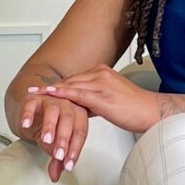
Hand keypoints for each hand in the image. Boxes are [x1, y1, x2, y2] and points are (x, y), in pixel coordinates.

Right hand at [18, 90, 89, 182]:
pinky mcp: (34, 99)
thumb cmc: (50, 126)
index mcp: (79, 115)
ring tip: (46, 139)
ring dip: (50, 126)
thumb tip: (55, 176)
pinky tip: (26, 124)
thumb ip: (58, 160)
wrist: (34, 112)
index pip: (80, 132)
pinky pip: (32, 105)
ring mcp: (51, 100)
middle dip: (64, 139)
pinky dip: (28, 114)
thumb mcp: (56, 145)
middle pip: (69, 120)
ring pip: (53, 110)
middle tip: (58, 154)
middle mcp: (68, 104)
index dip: (75, 149)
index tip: (68, 164)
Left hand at [40, 67, 159, 134]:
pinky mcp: (103, 96)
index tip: (41, 88)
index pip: (75, 79)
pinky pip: (78, 94)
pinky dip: (62, 94)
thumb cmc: (136, 109)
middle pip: (70, 80)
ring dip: (51, 92)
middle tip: (31, 91)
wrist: (153, 112)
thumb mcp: (111, 100)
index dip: (57, 85)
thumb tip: (81, 107)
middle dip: (49, 88)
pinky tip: (51, 95)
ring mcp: (102, 83)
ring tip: (34, 95)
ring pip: (71, 86)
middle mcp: (101, 74)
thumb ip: (94, 101)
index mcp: (103, 73)